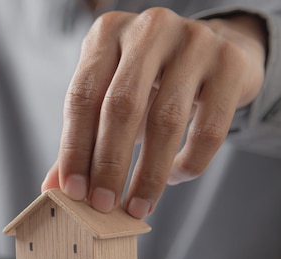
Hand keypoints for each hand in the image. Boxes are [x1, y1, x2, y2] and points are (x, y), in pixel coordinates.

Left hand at [42, 8, 266, 217]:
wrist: (215, 52)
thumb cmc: (150, 83)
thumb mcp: (109, 99)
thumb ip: (81, 140)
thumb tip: (50, 190)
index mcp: (107, 34)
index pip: (82, 97)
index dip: (74, 149)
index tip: (72, 192)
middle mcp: (148, 29)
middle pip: (121, 107)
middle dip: (109, 165)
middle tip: (102, 206)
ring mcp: (194, 41)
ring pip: (167, 121)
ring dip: (149, 175)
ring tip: (138, 206)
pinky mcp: (230, 63)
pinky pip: (209, 129)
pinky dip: (189, 163)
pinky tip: (175, 177)